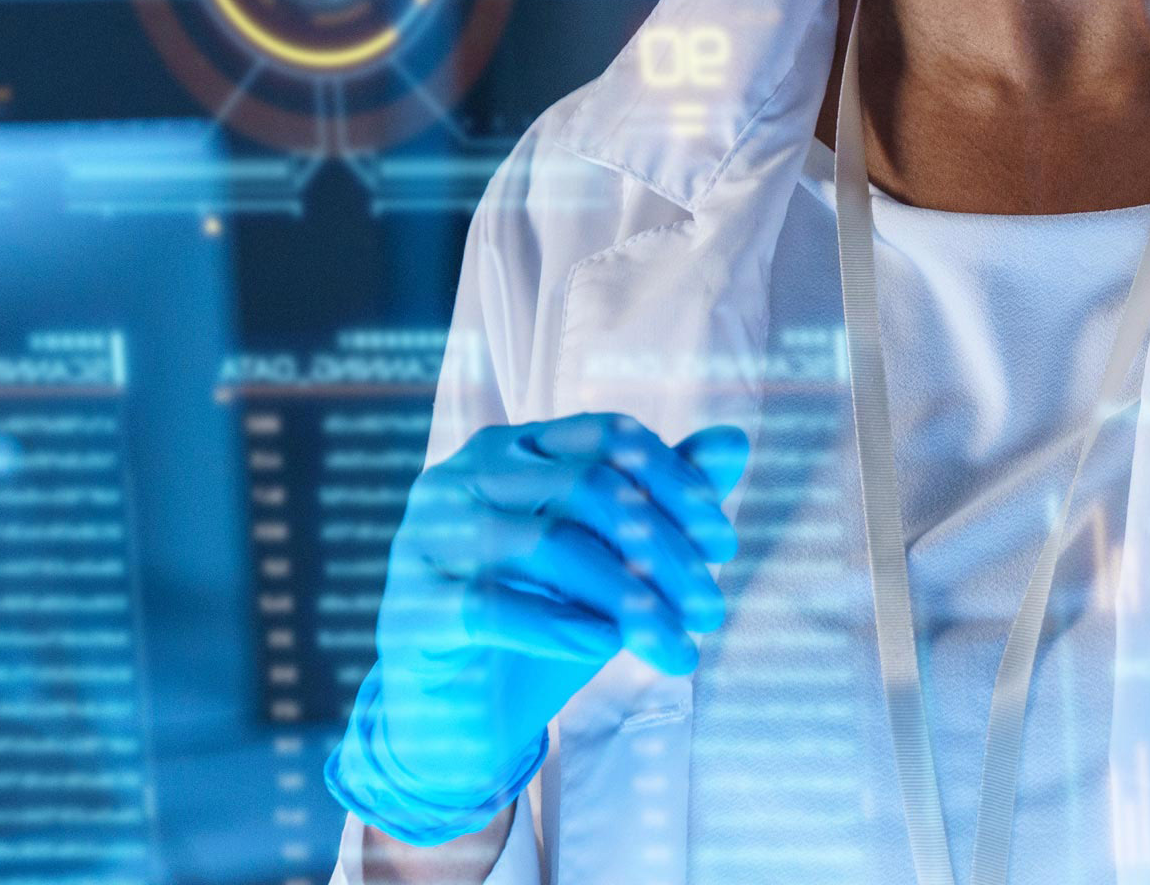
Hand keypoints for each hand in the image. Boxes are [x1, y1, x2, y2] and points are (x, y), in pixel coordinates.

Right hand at [328, 414, 751, 844]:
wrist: (455, 711)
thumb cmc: (539, 620)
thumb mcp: (608, 561)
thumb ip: (661, 499)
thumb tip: (736, 439)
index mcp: (510, 447)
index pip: (608, 437)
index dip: (676, 483)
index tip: (725, 545)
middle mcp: (463, 477)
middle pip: (586, 489)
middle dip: (664, 551)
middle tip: (712, 610)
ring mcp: (428, 537)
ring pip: (549, 546)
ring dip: (629, 599)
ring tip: (679, 646)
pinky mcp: (412, 606)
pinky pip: (492, 605)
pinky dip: (557, 624)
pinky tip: (606, 646)